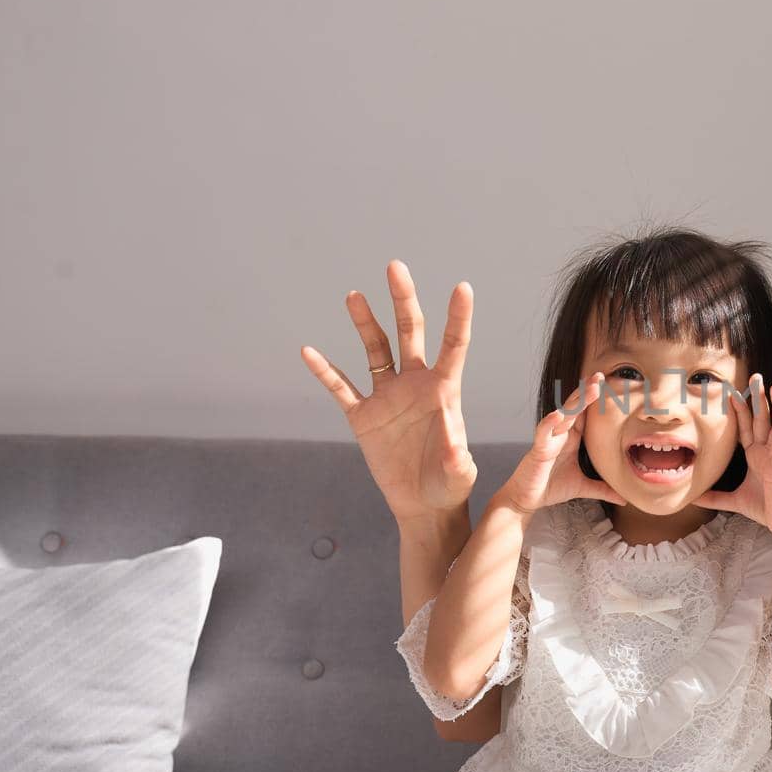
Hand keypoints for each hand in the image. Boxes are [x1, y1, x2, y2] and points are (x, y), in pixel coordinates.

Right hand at [301, 260, 478, 524]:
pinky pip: (341, 388)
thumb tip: (454, 449)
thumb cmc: (450, 485)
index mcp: (444, 391)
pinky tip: (309, 351)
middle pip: (408, 333)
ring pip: (374, 350)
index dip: (458, 317)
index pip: (453, 346)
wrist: (424, 504)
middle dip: (402, 300)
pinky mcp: (363, 416)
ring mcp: (387, 397)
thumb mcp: (458, 473)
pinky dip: (325, 371)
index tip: (462, 286)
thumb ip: (456, 459)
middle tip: (395, 266)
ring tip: (355, 295)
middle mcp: (415, 385)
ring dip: (364, 323)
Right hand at [498, 371, 625, 519]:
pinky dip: (549, 423)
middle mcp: (561, 434)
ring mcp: (549, 439)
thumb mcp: (583, 487)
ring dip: (575, 401)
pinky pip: (543, 433)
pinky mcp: (538, 449)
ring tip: (589, 387)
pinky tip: (558, 415)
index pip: (585, 414)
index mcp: (572, 438)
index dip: (595, 400)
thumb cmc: (551, 487)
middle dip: (587, 391)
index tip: (610, 384)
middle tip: (601, 376)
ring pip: (563, 415)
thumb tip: (625, 497)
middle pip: (575, 408)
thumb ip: (603, 489)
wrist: (527, 500)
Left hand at [693, 373, 771, 540]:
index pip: (746, 428)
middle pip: (763, 420)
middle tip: (758, 376)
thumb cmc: (765, 509)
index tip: (733, 392)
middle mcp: (767, 452)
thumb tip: (694, 499)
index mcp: (756, 455)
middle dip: (759, 398)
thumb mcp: (733, 502)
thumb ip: (715, 498)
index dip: (740, 410)